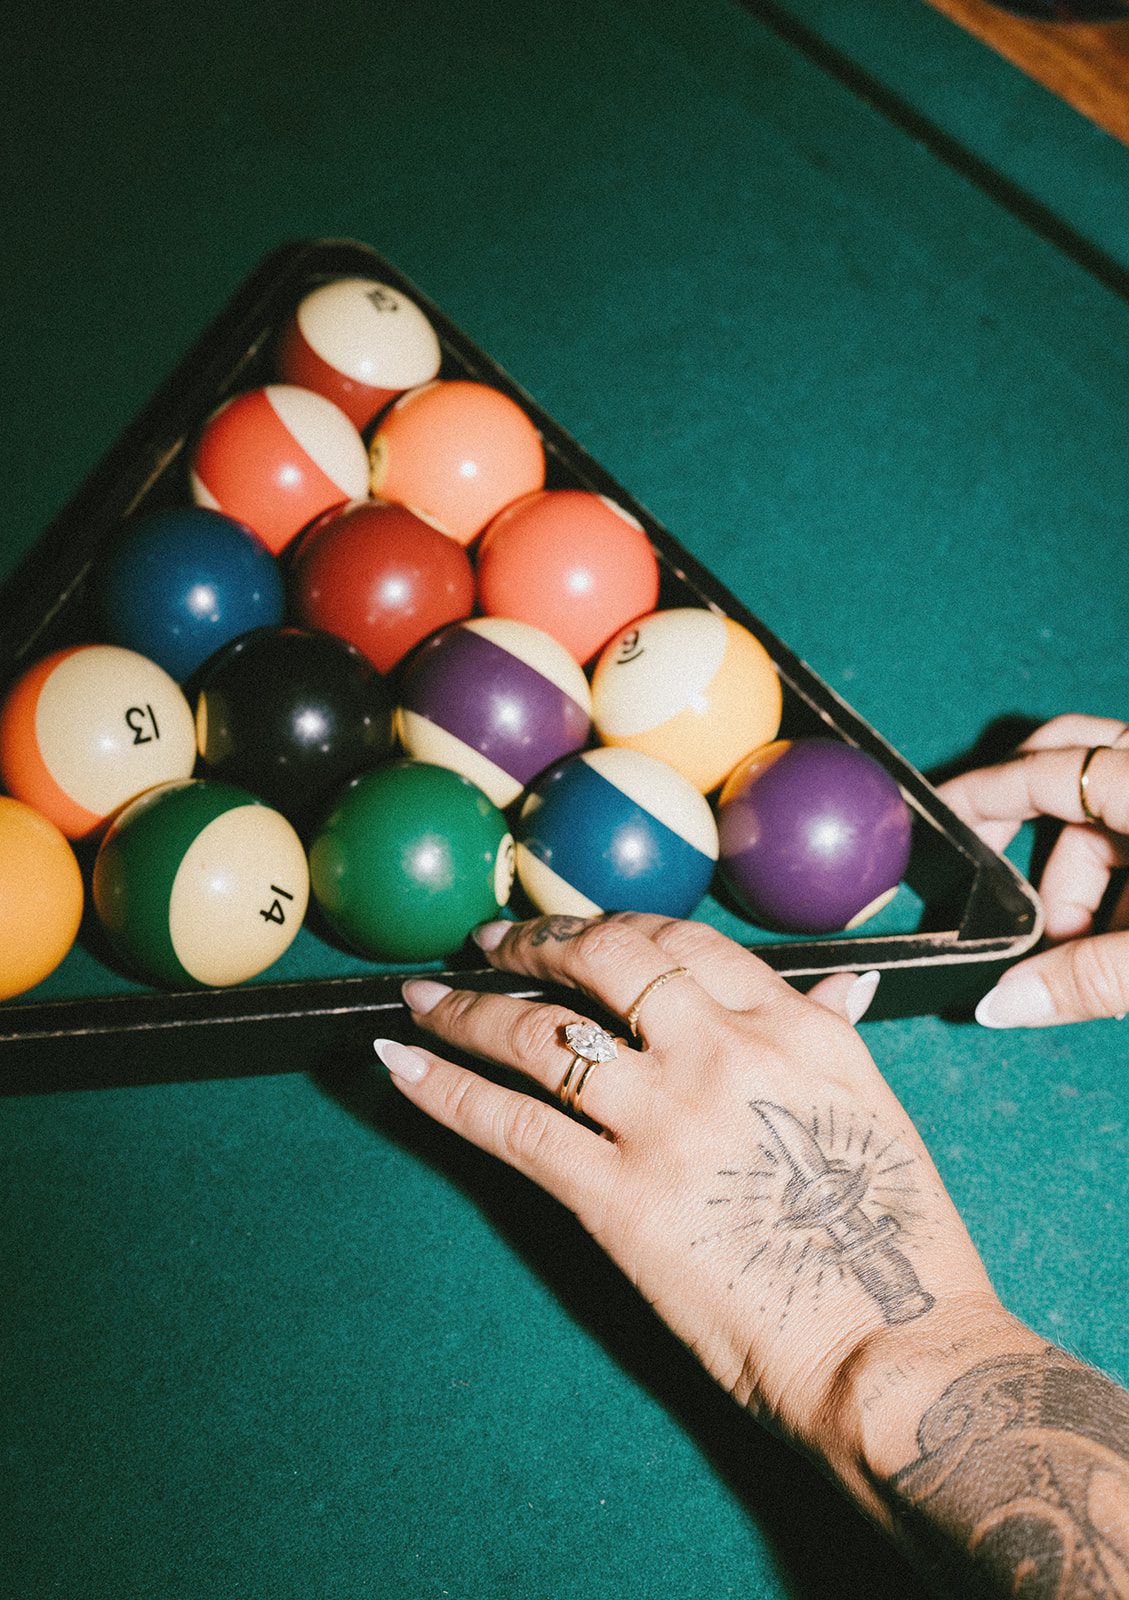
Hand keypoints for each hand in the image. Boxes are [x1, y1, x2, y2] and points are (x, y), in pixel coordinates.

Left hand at [375, 912, 1010, 1520]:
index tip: (573, 932)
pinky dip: (445, 1087)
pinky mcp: (616, 1196)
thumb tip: (837, 986)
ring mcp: (663, 1119)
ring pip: (539, 1035)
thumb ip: (832, 1039)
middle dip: (535, 944)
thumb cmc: (896, 1242)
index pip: (681, 943)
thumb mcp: (874, 1112)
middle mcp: (721, 1051)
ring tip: (423, 995)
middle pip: (603, 963)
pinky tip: (402, 1063)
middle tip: (492, 944)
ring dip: (466, 1008)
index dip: (610, 926)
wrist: (890, 1348)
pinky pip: (510, 1122)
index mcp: (791, 1028)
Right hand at [937, 715, 1128, 1026]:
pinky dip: (1124, 883)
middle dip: (1033, 846)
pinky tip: (1123, 946)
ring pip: (1112, 811)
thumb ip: (1088, 980)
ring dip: (1087, 882)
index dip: (979, 795)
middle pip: (1071, 772)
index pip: (1041, 769)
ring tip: (1088, 955)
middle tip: (1006, 902)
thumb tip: (1002, 1005)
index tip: (934, 822)